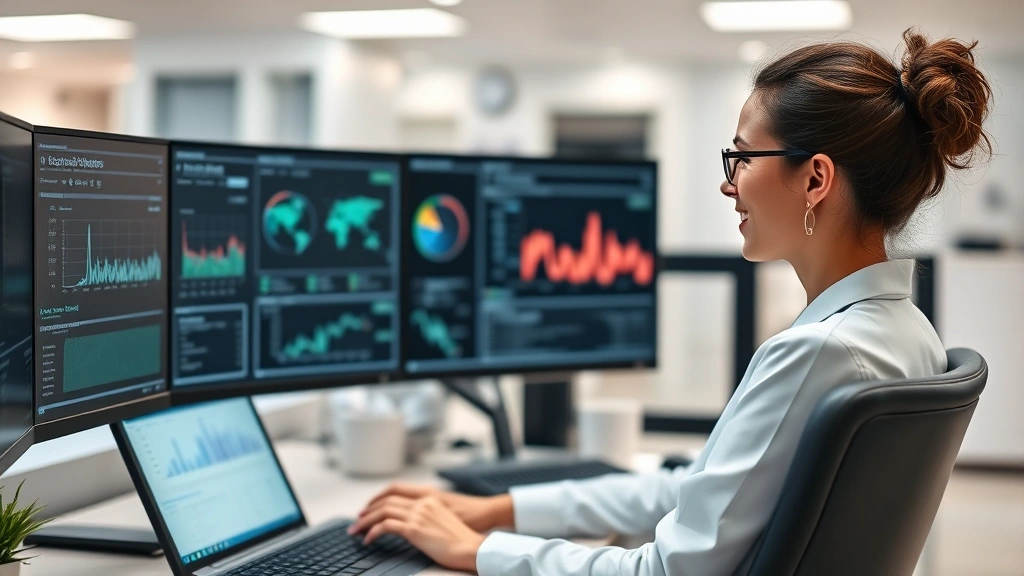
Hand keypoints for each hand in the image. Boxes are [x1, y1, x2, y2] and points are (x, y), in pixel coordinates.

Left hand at [358, 483, 513, 531]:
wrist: (473, 547)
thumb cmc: (462, 538)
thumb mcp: (443, 519)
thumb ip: (427, 515)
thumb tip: (411, 524)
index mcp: (429, 497)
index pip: (395, 490)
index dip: (378, 497)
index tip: (368, 507)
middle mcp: (422, 502)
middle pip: (386, 501)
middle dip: (368, 510)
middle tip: (358, 520)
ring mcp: (418, 515)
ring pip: (382, 512)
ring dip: (365, 522)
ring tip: (356, 531)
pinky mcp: (414, 529)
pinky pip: (385, 527)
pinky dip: (372, 532)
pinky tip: (368, 540)